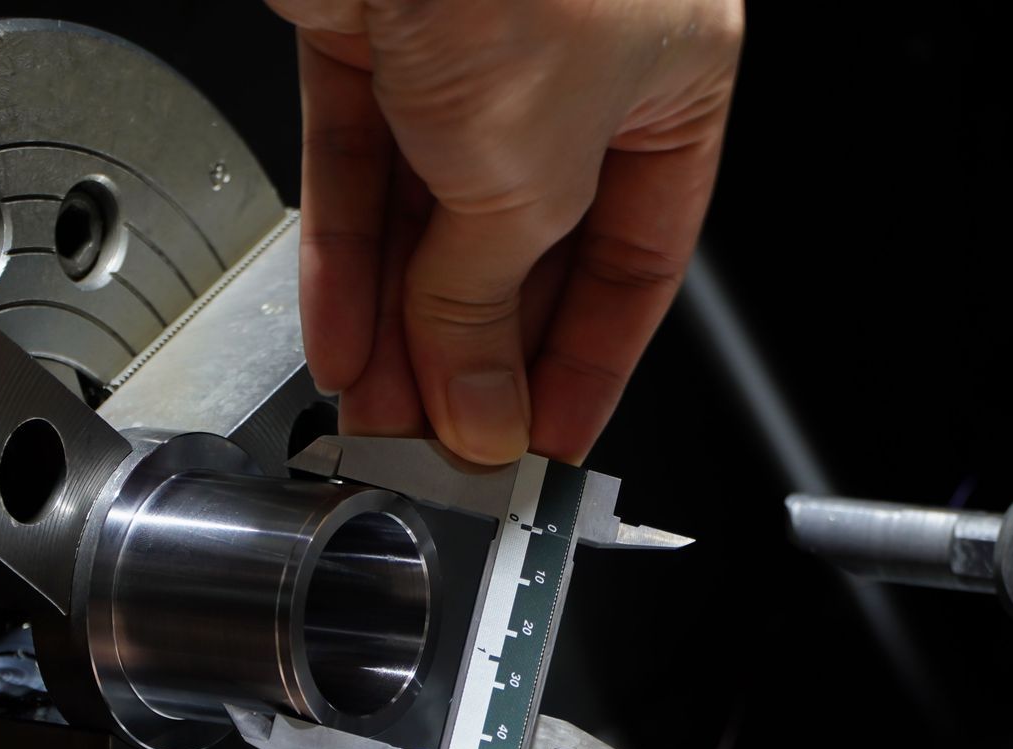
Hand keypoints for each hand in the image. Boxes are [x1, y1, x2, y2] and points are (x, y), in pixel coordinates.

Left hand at [267, 0, 743, 464]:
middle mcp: (577, 59)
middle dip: (479, 354)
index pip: (640, 259)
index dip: (591, 363)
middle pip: (528, 245)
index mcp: (673, 80)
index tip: (547, 442)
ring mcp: (470, 39)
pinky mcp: (372, 23)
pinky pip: (362, 160)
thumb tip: (482, 407)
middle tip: (447, 442)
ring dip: (405, 323)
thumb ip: (490, 304)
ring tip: (381, 414)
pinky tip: (339, 333)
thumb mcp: (524, 176)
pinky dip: (348, 251)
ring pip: (437, 211)